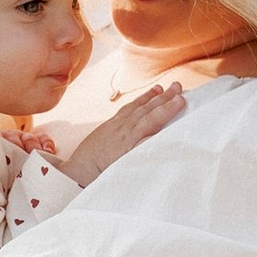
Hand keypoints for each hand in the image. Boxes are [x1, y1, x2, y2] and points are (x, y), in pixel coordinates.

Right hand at [46, 79, 185, 187]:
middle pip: (146, 108)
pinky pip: (148, 138)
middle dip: (163, 97)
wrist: (76, 171)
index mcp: (114, 125)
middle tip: (178, 86)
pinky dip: (160, 131)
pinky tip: (173, 129)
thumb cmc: (86, 160)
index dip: (148, 97)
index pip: (134, 107)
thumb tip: (121, 137)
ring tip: (180, 99)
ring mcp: (127, 138)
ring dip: (166, 107)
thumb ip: (112, 136)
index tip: (159, 88)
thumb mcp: (99, 141)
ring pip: (150, 118)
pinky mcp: (130, 150)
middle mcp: (122, 128)